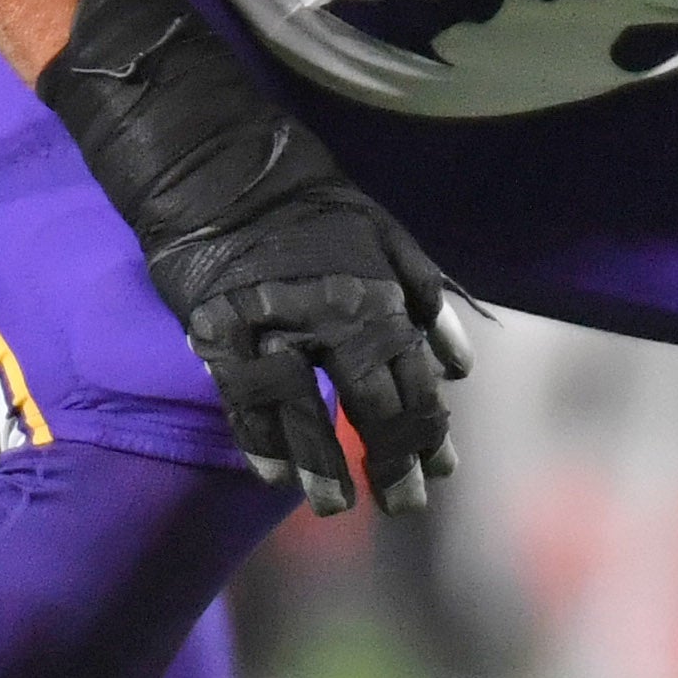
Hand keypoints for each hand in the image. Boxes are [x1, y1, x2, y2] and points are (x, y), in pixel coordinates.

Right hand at [36, 0, 462, 514]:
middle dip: (392, 463)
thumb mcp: (388, 236)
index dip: (429, 434)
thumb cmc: (313, 205)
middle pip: (369, 406)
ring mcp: (270, 328)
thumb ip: (428, 301)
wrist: (222, 169)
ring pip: (303, 415)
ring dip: (323, 468)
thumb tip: (459, 367)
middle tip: (405, 507)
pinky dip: (260, 443)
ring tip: (337, 508)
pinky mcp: (218, 334)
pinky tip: (276, 478)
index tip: (442, 474)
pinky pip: (242, 403)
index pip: (413, 382)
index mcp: (377, 295)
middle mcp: (330, 317)